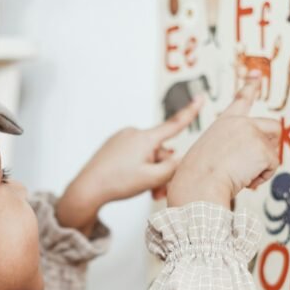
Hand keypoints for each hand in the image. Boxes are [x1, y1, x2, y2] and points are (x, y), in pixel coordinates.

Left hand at [55, 96, 202, 233]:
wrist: (88, 188)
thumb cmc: (118, 183)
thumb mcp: (152, 179)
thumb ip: (172, 168)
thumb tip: (179, 158)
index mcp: (145, 138)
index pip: (174, 124)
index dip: (191, 112)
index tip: (201, 97)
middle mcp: (134, 133)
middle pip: (160, 151)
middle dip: (163, 169)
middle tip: (158, 192)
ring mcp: (122, 138)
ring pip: (147, 155)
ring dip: (151, 172)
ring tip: (146, 191)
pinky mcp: (114, 145)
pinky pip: (134, 155)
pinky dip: (138, 168)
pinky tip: (132, 181)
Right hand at [166, 81, 279, 208]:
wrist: (198, 185)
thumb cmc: (198, 178)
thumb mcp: (209, 153)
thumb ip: (230, 148)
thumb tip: (248, 158)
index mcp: (224, 123)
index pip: (241, 100)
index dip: (251, 84)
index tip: (257, 73)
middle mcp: (240, 123)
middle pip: (273, 127)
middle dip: (271, 146)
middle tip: (255, 164)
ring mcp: (252, 134)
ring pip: (273, 151)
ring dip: (262, 167)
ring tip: (241, 175)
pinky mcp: (262, 149)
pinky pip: (273, 166)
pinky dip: (263, 177)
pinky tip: (245, 180)